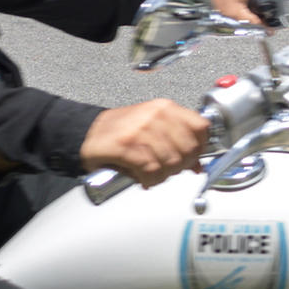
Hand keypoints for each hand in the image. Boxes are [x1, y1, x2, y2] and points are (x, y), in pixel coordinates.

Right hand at [79, 99, 209, 186]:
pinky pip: (151, 170)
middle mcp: (156, 116)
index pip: (200, 127)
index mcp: (165, 108)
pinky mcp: (127, 147)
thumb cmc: (121, 131)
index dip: (200, 147)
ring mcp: (141, 130)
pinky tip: (144, 178)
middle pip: (188, 149)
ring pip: (171, 162)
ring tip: (153, 174)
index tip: (194, 157)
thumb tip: (198, 163)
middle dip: (181, 166)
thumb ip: (178, 141)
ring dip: (164, 175)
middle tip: (169, 170)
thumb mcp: (154, 129)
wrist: (88, 133)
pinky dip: (150, 180)